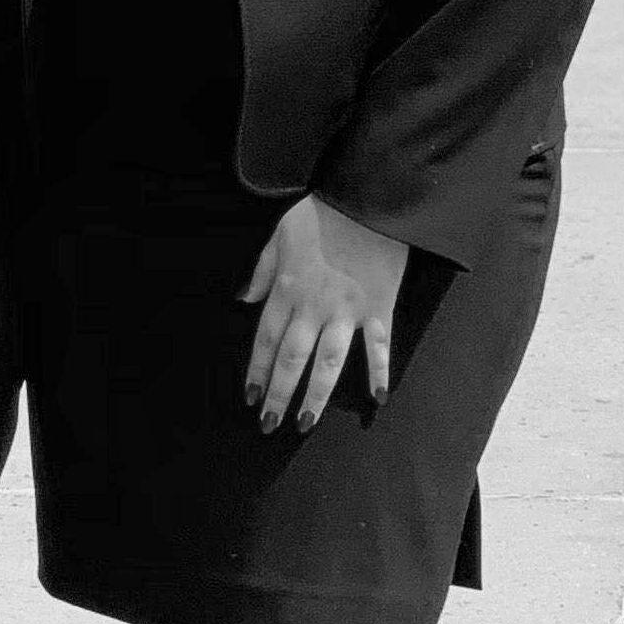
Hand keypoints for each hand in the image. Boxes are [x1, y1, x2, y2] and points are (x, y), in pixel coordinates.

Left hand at [239, 194, 413, 431]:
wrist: (367, 200)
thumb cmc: (322, 213)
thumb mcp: (280, 234)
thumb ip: (262, 270)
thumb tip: (243, 299)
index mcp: (287, 290)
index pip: (265, 340)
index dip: (256, 371)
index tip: (250, 397)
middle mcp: (314, 307)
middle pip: (291, 359)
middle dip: (278, 394)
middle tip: (269, 424)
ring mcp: (348, 311)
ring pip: (328, 362)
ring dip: (316, 395)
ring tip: (305, 422)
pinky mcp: (378, 308)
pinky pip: (379, 346)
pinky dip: (379, 372)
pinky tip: (377, 398)